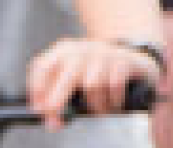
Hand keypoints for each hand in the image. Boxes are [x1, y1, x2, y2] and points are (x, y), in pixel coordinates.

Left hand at [24, 37, 160, 129]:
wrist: (135, 59)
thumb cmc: (99, 74)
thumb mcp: (75, 77)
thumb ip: (60, 95)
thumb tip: (51, 119)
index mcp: (63, 51)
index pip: (43, 66)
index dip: (38, 90)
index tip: (38, 110)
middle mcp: (82, 49)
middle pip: (65, 76)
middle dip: (58, 102)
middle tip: (55, 123)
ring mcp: (103, 53)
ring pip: (92, 84)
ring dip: (96, 105)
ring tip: (100, 112)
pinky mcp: (123, 60)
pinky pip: (115, 84)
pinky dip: (113, 99)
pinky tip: (114, 104)